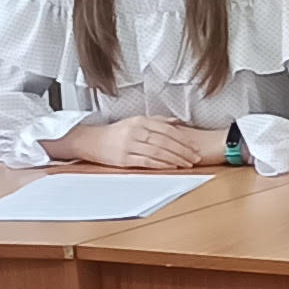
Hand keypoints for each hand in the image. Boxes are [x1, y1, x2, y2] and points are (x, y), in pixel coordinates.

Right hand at [55, 115, 227, 171]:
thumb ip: (157, 121)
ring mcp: (129, 144)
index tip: (195, 146)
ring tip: (188, 164)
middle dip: (183, 150)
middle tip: (196, 157)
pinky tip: (172, 168)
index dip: (183, 139)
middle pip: (165, 141)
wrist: (92, 141)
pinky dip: (161, 165)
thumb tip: (178, 122)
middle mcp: (136, 131)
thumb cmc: (117, 132)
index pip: (167, 130)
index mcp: (140, 120)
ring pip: (158, 151)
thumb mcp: (136, 121)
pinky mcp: (124, 158)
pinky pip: (147, 161)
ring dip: (175, 159)